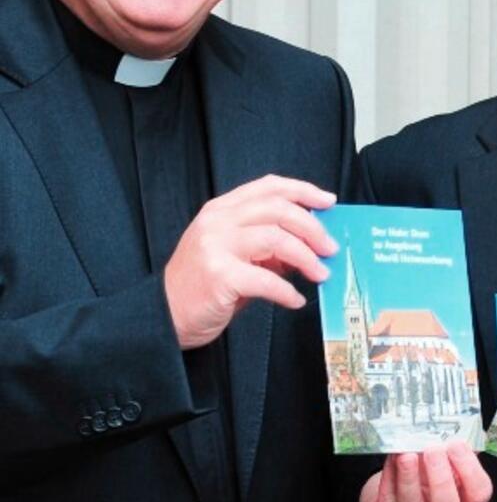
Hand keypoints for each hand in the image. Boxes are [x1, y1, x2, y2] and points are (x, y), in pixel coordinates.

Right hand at [164, 174, 337, 348]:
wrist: (163, 314)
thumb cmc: (203, 285)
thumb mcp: (234, 253)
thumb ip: (267, 244)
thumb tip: (310, 244)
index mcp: (221, 210)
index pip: (269, 187)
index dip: (303, 190)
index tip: (329, 201)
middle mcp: (217, 221)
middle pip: (279, 209)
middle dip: (313, 228)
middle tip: (330, 248)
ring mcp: (215, 246)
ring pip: (277, 238)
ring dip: (306, 258)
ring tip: (320, 274)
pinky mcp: (219, 276)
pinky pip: (267, 280)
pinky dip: (288, 291)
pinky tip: (296, 300)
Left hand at [360, 441, 492, 501]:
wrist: (394, 498)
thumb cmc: (426, 478)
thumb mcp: (447, 467)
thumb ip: (454, 452)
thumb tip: (458, 426)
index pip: (478, 494)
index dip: (470, 470)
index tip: (457, 444)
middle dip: (440, 479)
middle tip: (433, 451)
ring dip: (409, 477)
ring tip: (407, 454)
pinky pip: (388, 499)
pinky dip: (390, 475)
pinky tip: (393, 457)